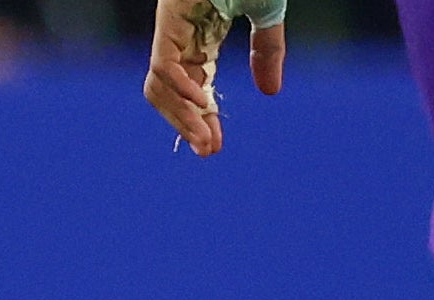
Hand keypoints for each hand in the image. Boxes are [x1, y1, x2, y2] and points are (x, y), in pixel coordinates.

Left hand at [145, 0, 284, 156]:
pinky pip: (165, 61)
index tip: (214, 147)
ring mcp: (172, 26)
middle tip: (209, 151)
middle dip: (188, 124)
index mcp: (201, 36)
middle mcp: (181, 35)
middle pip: (171, 92)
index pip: (194, 87)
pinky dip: (179, 85)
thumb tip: (270, 94)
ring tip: (205, 137)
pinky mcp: (170, 16)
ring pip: (162, 84)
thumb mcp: (268, 12)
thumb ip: (267, 50)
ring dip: (182, 115)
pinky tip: (200, 101)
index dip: (202, 118)